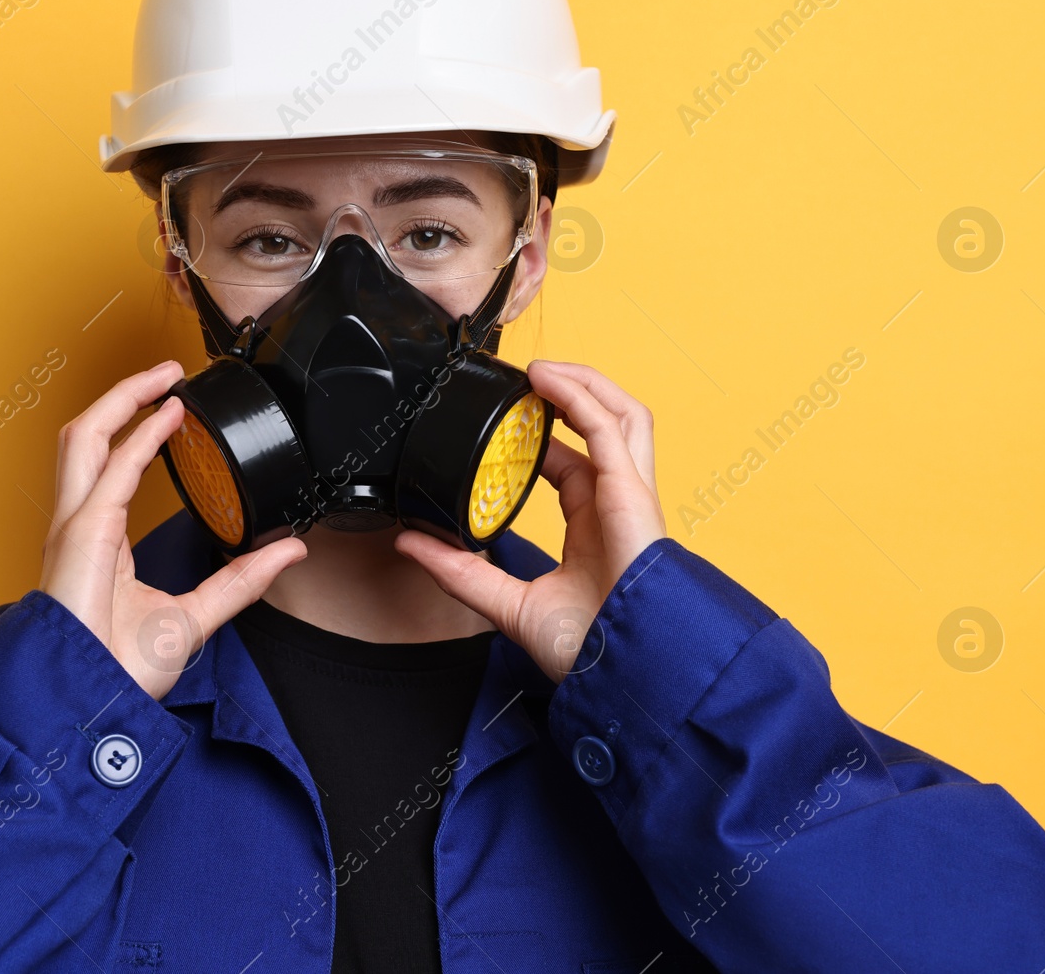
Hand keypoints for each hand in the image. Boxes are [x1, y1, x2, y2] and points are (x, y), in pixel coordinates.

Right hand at [39, 360, 306, 700]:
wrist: (93, 706)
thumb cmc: (120, 671)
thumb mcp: (195, 617)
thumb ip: (240, 581)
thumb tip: (289, 552)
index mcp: (96, 540)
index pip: (108, 465)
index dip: (135, 429)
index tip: (174, 410)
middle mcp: (79, 525)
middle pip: (87, 437)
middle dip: (123, 395)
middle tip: (168, 373)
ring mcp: (75, 527)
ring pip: (84, 437)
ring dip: (122, 397)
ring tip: (163, 375)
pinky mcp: (83, 534)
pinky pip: (111, 469)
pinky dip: (138, 435)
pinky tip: (169, 415)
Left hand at [394, 360, 664, 682]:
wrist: (618, 674)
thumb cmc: (585, 650)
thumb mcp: (505, 603)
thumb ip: (460, 571)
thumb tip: (411, 545)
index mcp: (595, 526)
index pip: (574, 463)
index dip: (544, 436)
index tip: (506, 423)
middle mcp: (617, 504)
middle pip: (605, 427)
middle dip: (569, 396)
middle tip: (524, 383)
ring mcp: (629, 495)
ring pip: (622, 414)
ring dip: (582, 382)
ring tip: (538, 369)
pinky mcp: (633, 492)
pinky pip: (610, 428)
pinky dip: (580, 397)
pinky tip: (547, 382)